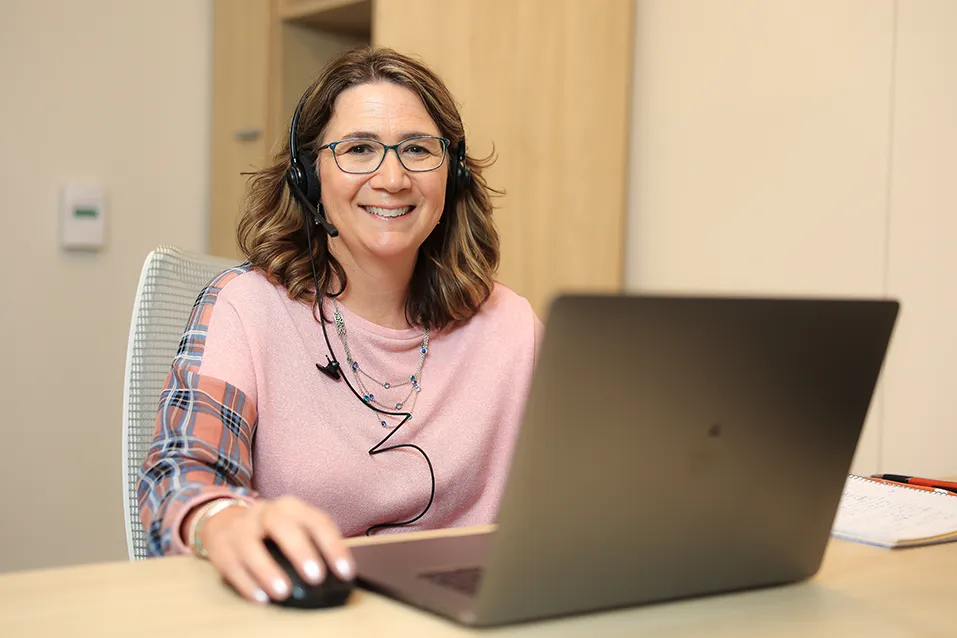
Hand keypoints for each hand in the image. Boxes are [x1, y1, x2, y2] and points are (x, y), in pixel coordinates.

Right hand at [198, 495, 354, 603]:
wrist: (226, 522)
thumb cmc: (273, 532)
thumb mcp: (295, 528)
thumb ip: (314, 545)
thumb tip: (337, 576)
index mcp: (292, 507)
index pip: (316, 521)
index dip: (333, 546)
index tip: (346, 572)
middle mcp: (265, 512)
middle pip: (281, 525)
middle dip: (300, 550)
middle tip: (316, 577)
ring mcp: (240, 528)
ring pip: (250, 545)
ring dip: (267, 570)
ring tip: (284, 593)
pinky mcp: (220, 547)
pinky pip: (231, 564)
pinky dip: (246, 583)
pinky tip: (260, 598)